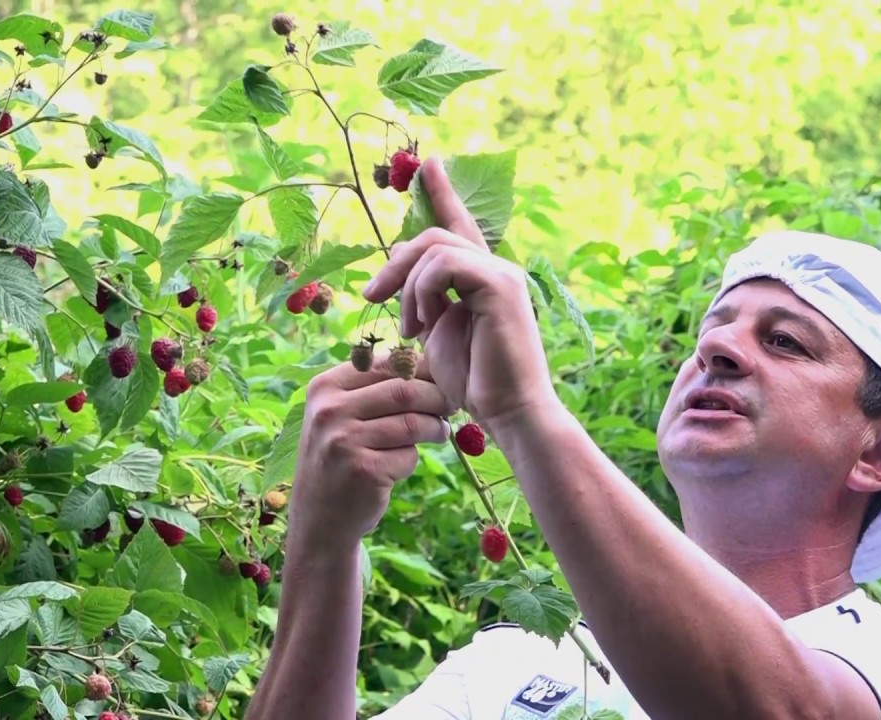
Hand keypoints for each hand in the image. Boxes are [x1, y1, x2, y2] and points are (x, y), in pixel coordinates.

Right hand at [288, 352, 455, 548]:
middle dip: (437, 397)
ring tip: (438, 432)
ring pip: (412, 423)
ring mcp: (344, 441)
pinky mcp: (363, 471)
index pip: (385, 364)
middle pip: (404, 390)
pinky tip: (401, 465)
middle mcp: (329, 411)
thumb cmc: (338, 459)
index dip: (421, 370)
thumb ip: (373, 389)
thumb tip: (429, 366)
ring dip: (434, 428)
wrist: (318, 519)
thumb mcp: (340, 416)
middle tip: (451, 406)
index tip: (439, 380)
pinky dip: (413, 459)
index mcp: (325, 387)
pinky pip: (408, 456)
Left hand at [362, 157, 558, 431]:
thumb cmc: (477, 384)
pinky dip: (422, 290)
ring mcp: (501, 273)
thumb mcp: (439, 336)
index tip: (428, 164)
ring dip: (407, 285)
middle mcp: (497, 268)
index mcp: (483, 278)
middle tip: (371, 297)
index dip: (443, 193)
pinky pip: (445, 264)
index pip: (460, 225)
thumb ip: (425, 303)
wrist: (510, 412)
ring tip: (408, 327)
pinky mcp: (499, 285)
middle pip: (434, 235)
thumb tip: (400, 282)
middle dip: (395, 262)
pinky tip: (421, 324)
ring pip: (435, 247)